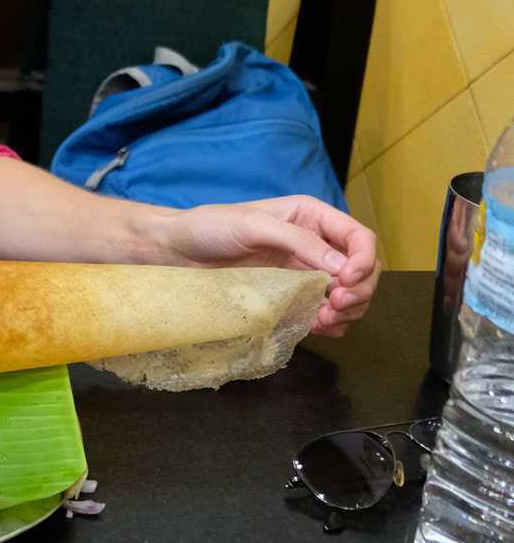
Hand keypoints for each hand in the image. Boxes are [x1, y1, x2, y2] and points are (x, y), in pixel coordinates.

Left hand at [158, 195, 379, 336]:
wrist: (178, 251)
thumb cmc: (210, 227)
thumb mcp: (254, 224)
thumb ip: (299, 241)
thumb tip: (341, 267)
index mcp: (311, 218)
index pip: (359, 238)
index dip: (364, 260)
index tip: (347, 280)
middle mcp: (314, 245)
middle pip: (362, 270)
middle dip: (360, 289)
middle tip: (338, 304)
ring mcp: (305, 273)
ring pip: (350, 295)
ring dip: (348, 310)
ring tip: (326, 317)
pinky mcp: (292, 296)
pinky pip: (326, 314)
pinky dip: (331, 323)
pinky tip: (316, 324)